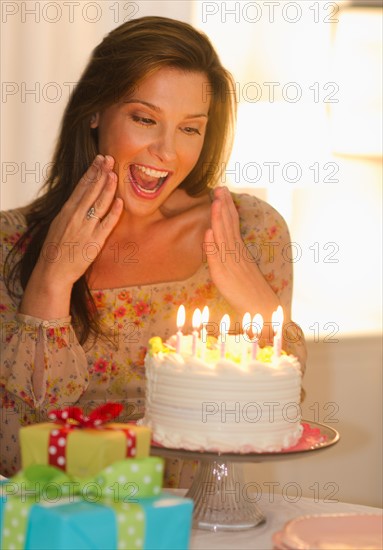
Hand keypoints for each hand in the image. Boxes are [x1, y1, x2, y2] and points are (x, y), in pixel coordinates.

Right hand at [19, 155, 122, 317]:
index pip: (81, 187)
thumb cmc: (56, 248)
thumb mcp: (59, 224)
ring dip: (108, 188)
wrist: (53, 271)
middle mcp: (76, 217)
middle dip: (101, 173)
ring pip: (99, 204)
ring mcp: (86, 229)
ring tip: (114, 174)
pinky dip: (113, 212)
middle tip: (110, 159)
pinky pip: (107, 224)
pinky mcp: (94, 242)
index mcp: (66, 211)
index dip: (92, 172)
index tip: (99, 159)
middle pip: (91, 191)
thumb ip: (71, 211)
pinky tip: (120, 202)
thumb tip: (82, 198)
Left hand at [204, 187, 278, 320]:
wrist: (260, 308)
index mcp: (239, 249)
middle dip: (224, 206)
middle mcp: (236, 253)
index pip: (233, 223)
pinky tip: (209, 232)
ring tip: (216, 202)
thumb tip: (213, 233)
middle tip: (220, 188)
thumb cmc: (249, 289)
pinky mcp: (224, 276)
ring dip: (219, 219)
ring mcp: (230, 263)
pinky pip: (217, 259)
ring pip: (224, 237)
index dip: (227, 207)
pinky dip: (213, 245)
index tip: (223, 191)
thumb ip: (228, 250)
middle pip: (229, 226)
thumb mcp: (239, 266)